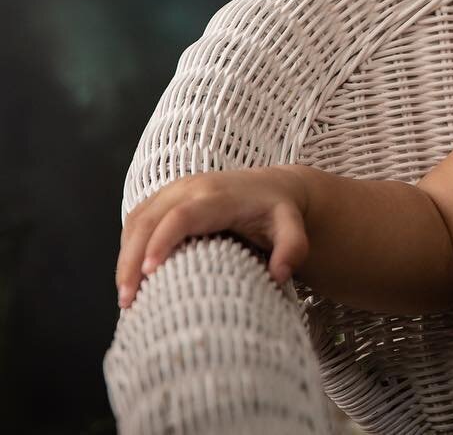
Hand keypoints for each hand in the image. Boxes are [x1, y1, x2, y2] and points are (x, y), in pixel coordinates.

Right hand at [115, 165, 309, 308]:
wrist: (273, 187)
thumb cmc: (279, 211)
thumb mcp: (292, 226)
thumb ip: (293, 247)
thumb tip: (279, 274)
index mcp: (218, 195)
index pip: (182, 216)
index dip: (162, 241)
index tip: (149, 274)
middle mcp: (191, 187)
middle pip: (149, 220)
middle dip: (132, 259)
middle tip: (127, 300)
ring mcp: (174, 190)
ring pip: (136, 220)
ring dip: (125, 256)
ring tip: (125, 296)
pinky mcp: (165, 197)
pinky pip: (137, 219)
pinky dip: (128, 247)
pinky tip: (128, 276)